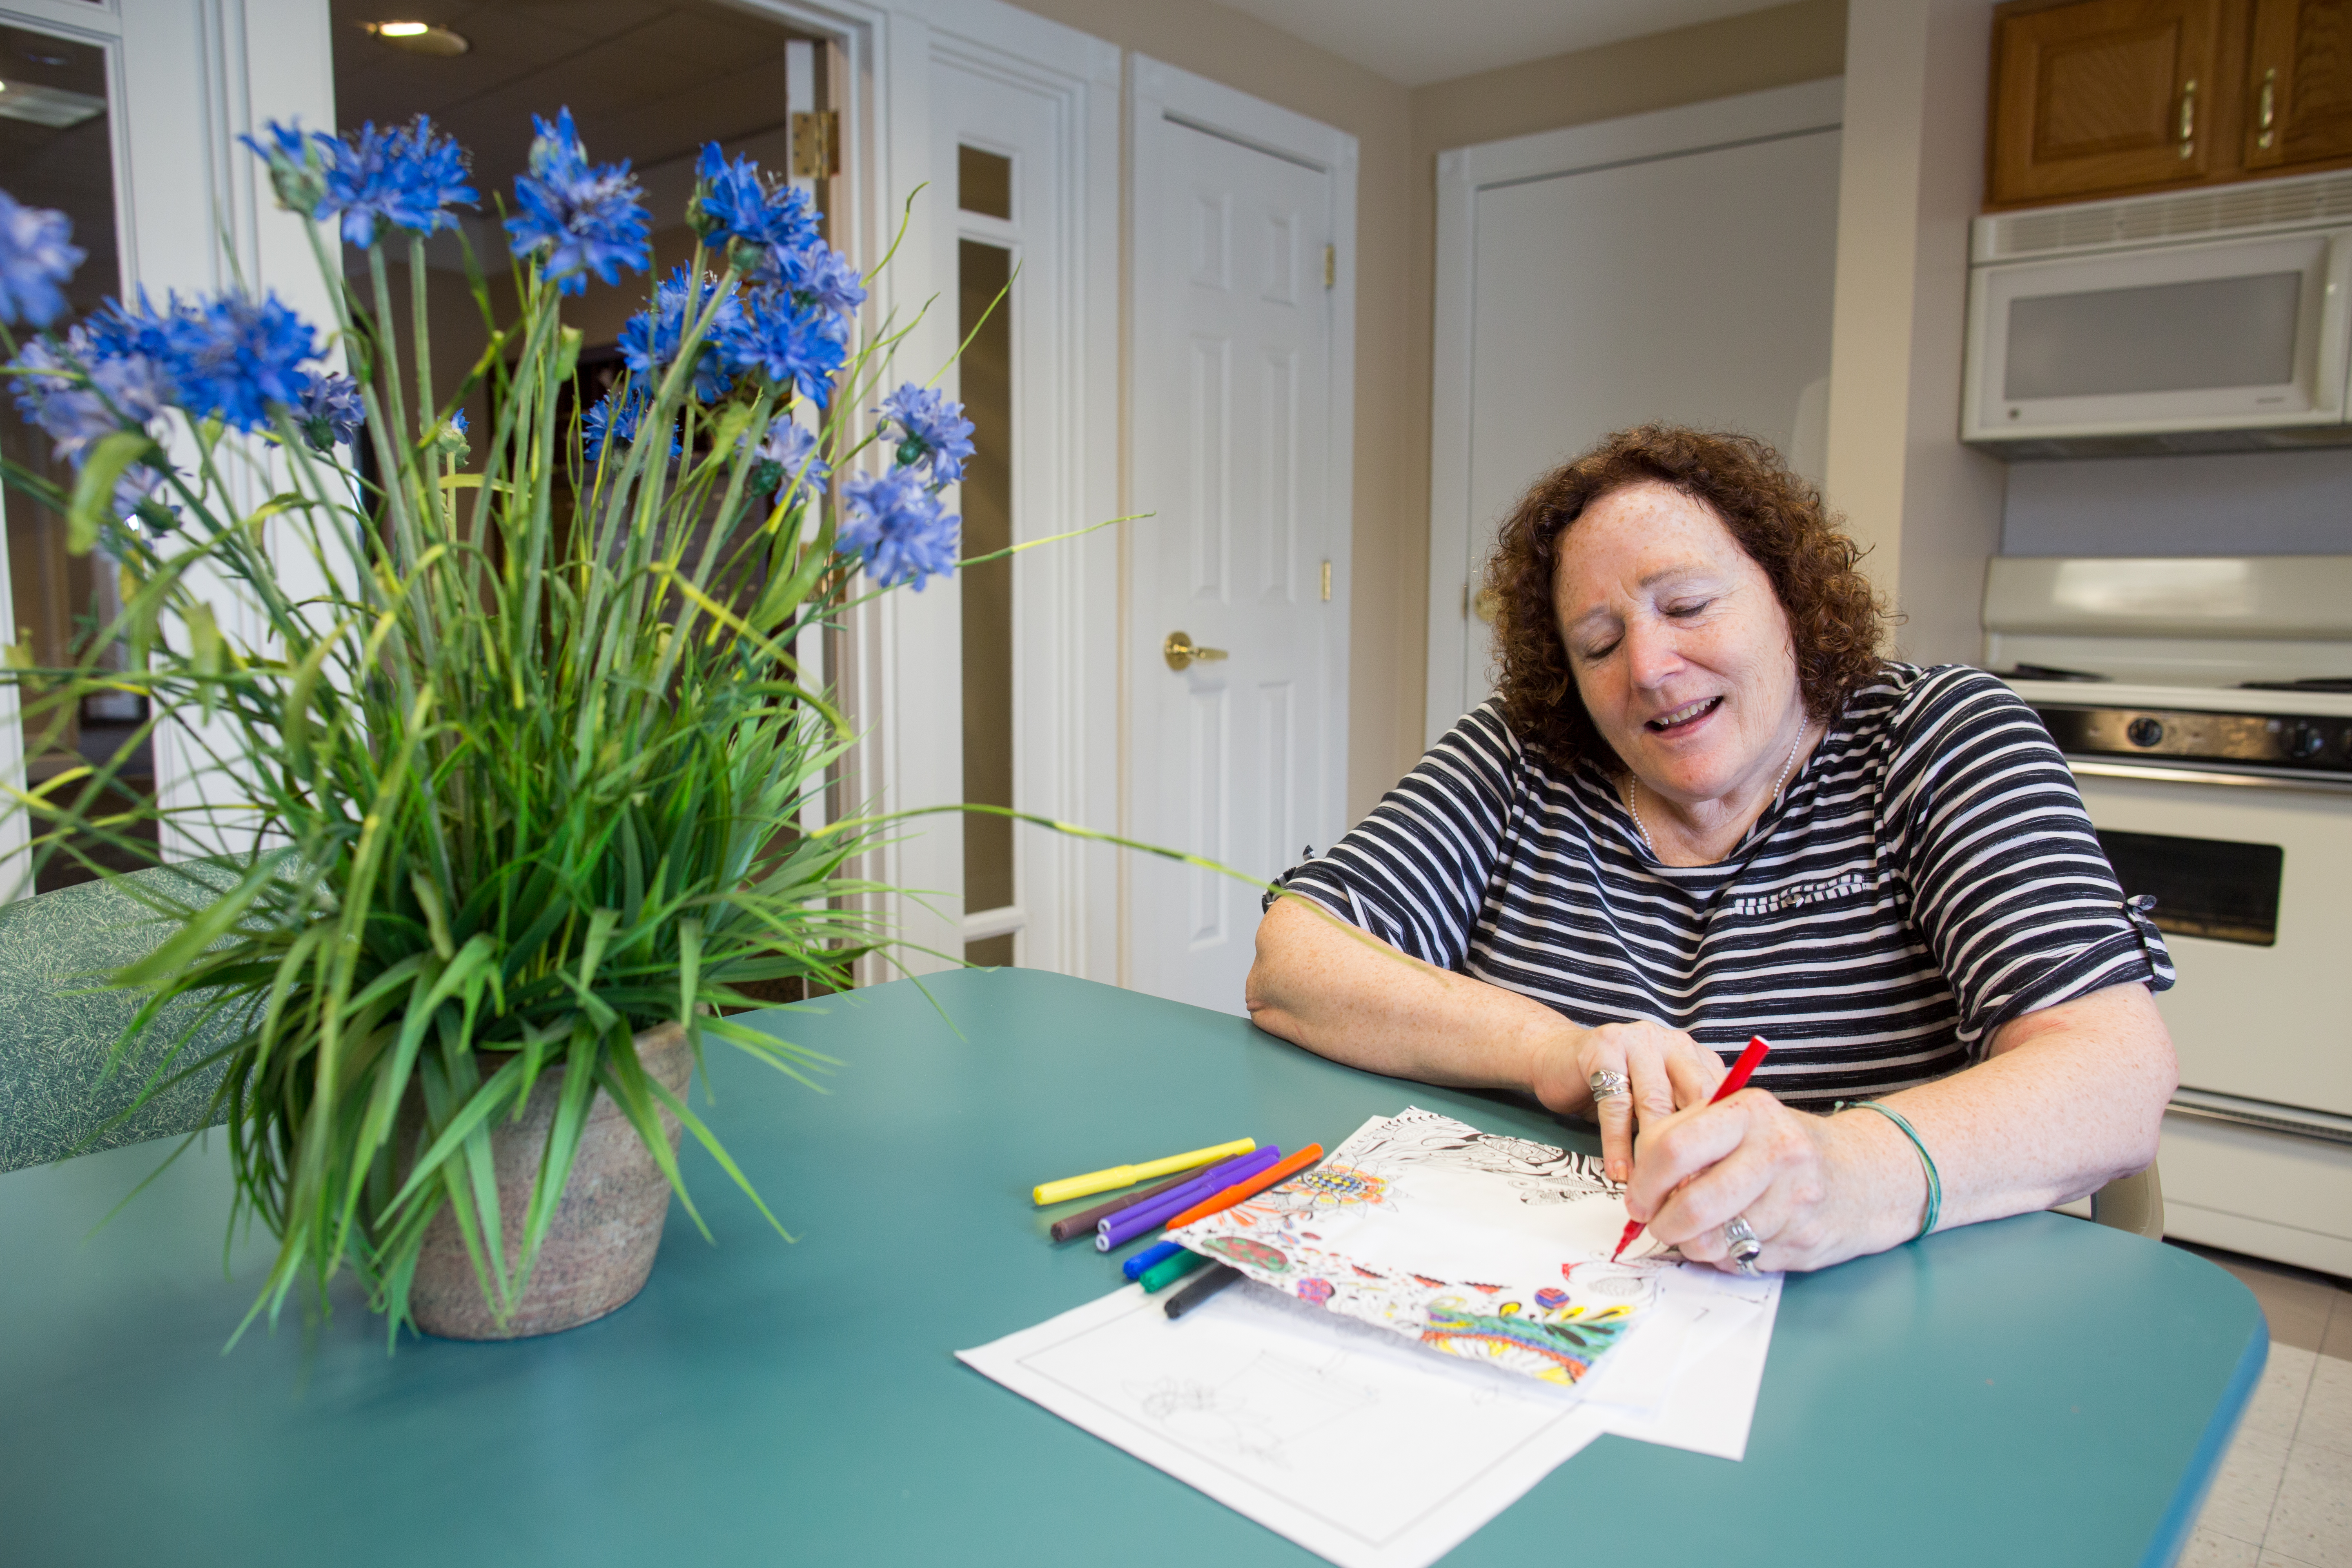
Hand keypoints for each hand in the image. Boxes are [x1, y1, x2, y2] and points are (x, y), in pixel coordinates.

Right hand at [1530, 1020, 1726, 1184]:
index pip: (1719, 1099)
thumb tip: (1707, 1176)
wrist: (1555, 1058)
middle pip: (1694, 1098)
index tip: (1714, 1183)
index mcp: (1694, 1056)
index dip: (1719, 1142)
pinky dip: (1618, 1144)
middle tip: (1690, 1193)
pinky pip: (1616, 1104)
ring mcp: (1638, 1041)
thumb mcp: (1656, 1102)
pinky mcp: (1604, 1049)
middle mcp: (1672, 1043)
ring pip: (1655, 1103)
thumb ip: (1681, 1122)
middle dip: (1692, 1149)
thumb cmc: (1613, 1087)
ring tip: (1655, 1189)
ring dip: (1654, 1152)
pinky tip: (1619, 1171)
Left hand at [1623, 1092, 1923, 1273]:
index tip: (1638, 1196)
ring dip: (1691, 1245)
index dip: (1644, 1180)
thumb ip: (1688, 1138)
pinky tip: (1734, 1237)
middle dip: (1662, 1223)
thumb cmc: (1784, 1146)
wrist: (1865, 1174)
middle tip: (1657, 1224)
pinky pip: (1741, 1259)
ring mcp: (1795, 1198)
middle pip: (1692, 1202)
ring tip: (1695, 1232)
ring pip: (1714, 1240)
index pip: (1672, 1146)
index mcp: (1749, 1112)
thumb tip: (1640, 1183)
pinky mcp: (1804, 1238)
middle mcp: (1776, 1152)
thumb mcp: (1739, 1121)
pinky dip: (1725, 1256)